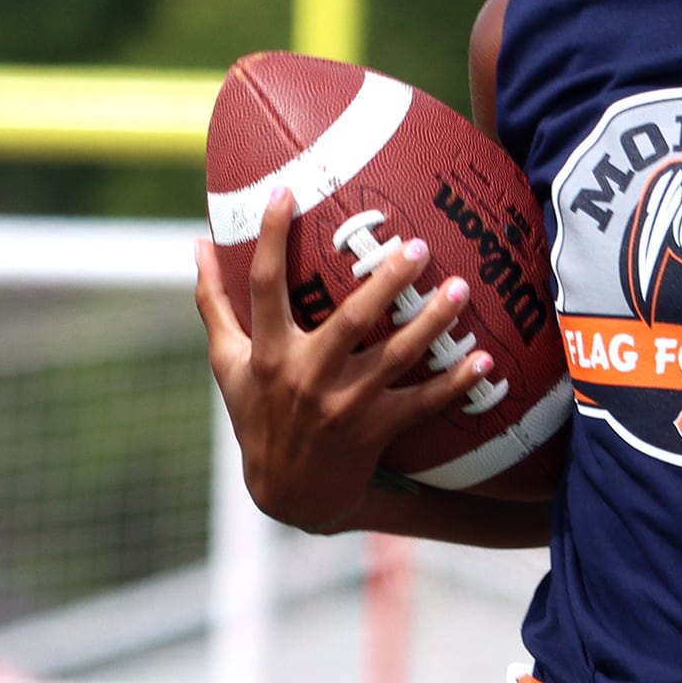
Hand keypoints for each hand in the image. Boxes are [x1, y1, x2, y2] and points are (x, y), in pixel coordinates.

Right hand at [195, 188, 498, 531]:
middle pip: (350, 320)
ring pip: (395, 358)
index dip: (273, 238)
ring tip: (461, 289)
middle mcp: (306, 376)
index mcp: (269, 353)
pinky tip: (484, 360)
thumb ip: (213, 302)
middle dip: (385, 281)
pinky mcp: (376, 429)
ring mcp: (345, 405)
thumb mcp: (228, 363)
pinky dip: (455, 384)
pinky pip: (423, 403)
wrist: (287, 491)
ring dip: (431, 324)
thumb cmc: (257, 413)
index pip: (264, 286)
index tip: (287, 191)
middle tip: (417, 246)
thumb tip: (197, 242)